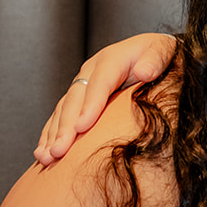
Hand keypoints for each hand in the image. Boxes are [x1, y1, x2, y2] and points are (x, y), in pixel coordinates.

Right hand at [33, 33, 177, 163]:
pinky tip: (43, 153)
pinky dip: (50, 134)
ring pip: (63, 109)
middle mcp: (92, 70)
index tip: (82, 126)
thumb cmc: (161, 54)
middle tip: (59, 151)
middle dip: (66, 126)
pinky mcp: (79, 96)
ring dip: (53, 134)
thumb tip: (146, 72)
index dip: (90, 104)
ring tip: (46, 157)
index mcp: (112, 59)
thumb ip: (156, 59)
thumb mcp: (163, 50)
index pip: (100, 82)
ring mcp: (82, 83)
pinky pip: (60, 115)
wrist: (154, 51)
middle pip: (75, 98)